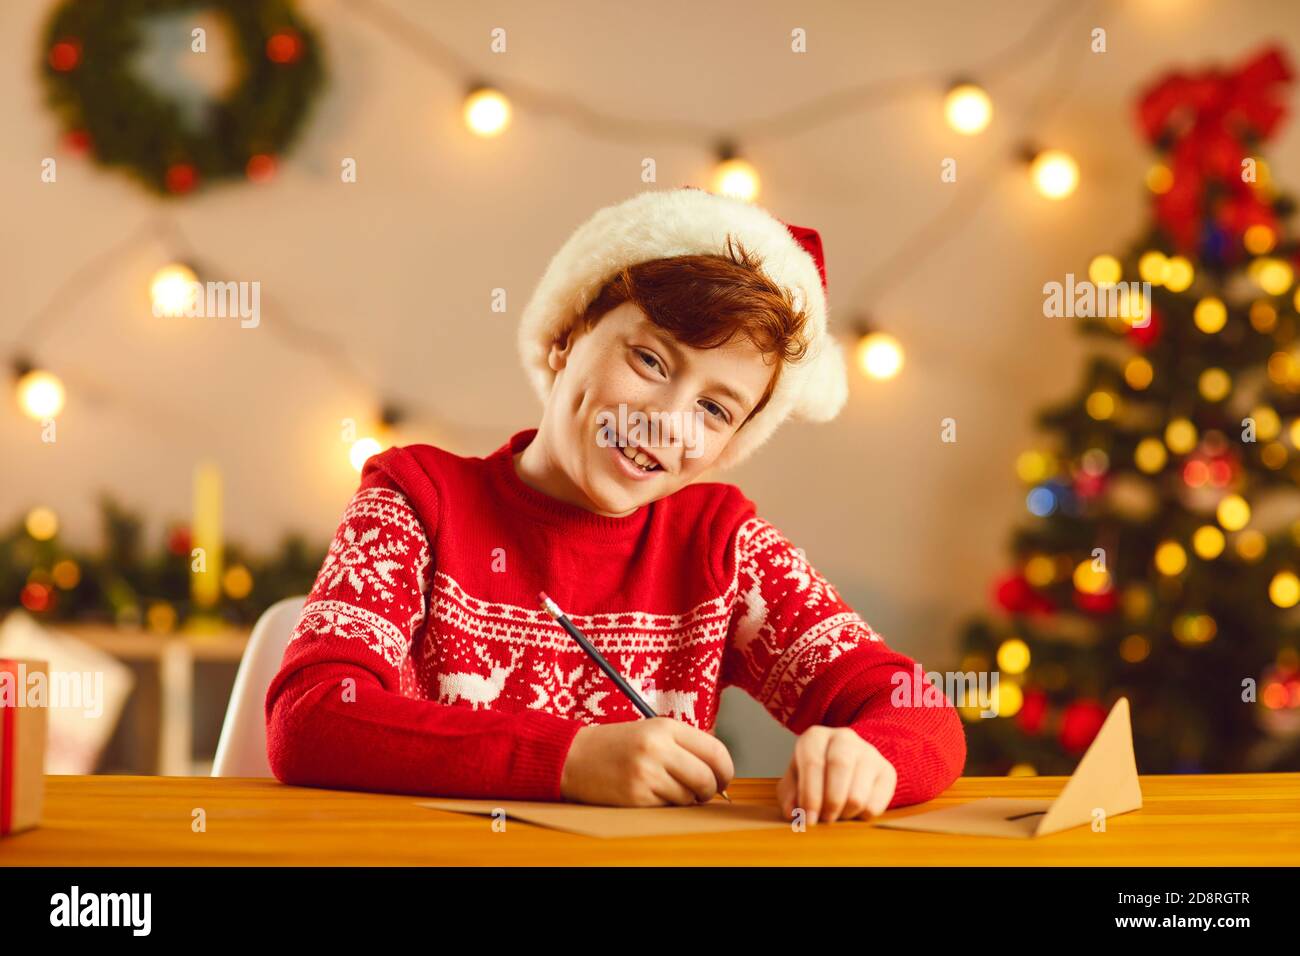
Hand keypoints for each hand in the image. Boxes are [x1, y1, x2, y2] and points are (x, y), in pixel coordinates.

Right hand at [560, 717, 733, 806]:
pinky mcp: (636, 796)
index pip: (715, 750)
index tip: (723, 779)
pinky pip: (668, 807)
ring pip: (688, 796)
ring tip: (668, 789)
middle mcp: (658, 747)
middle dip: (710, 790)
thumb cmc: (616, 745)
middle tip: (704, 792)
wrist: (573, 756)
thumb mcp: (652, 731)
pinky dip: (667, 805)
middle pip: (706, 778)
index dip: (726, 770)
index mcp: (665, 727)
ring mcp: (647, 773)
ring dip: (686, 799)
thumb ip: (684, 744)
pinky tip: (651, 794)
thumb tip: (719, 768)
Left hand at [777, 726, 896, 823]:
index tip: (808, 819)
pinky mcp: (887, 771)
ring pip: (858, 793)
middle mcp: (844, 738)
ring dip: (845, 813)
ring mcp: (869, 753)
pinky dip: (861, 816)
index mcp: (816, 737)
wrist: (846, 765)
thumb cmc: (814, 774)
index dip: (810, 796)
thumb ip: (789, 794)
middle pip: (839, 769)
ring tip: (837, 815)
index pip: (813, 763)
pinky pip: (876, 804)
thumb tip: (793, 812)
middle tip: (825, 820)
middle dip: (830, 803)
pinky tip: (853, 811)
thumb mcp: (795, 780)